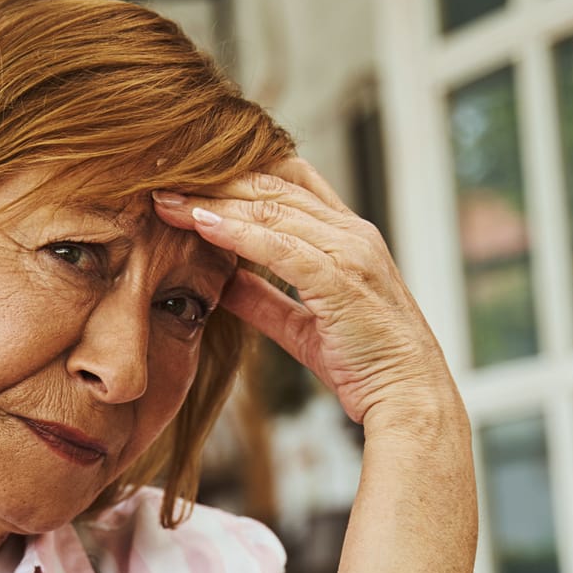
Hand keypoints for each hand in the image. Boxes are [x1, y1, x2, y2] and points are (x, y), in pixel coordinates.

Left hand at [152, 159, 455, 425]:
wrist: (409, 397)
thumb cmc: (363, 362)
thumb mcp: (302, 325)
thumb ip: (264, 298)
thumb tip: (221, 280)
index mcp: (348, 237)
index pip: (288, 184)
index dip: (238, 175)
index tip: (189, 178)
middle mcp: (352, 233)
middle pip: (273, 187)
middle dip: (216, 180)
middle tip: (164, 180)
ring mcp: (349, 251)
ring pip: (271, 210)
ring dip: (214, 201)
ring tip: (167, 199)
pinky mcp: (340, 279)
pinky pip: (278, 246)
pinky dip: (236, 233)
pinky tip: (199, 224)